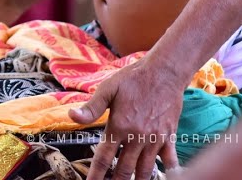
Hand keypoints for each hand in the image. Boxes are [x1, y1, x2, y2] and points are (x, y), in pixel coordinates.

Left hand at [71, 61, 184, 179]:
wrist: (164, 73)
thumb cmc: (133, 79)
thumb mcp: (108, 89)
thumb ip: (91, 107)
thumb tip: (71, 116)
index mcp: (119, 126)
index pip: (104, 157)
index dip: (97, 174)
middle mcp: (137, 136)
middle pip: (125, 168)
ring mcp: (155, 138)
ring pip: (145, 168)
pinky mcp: (169, 136)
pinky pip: (169, 159)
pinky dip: (168, 171)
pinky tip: (166, 178)